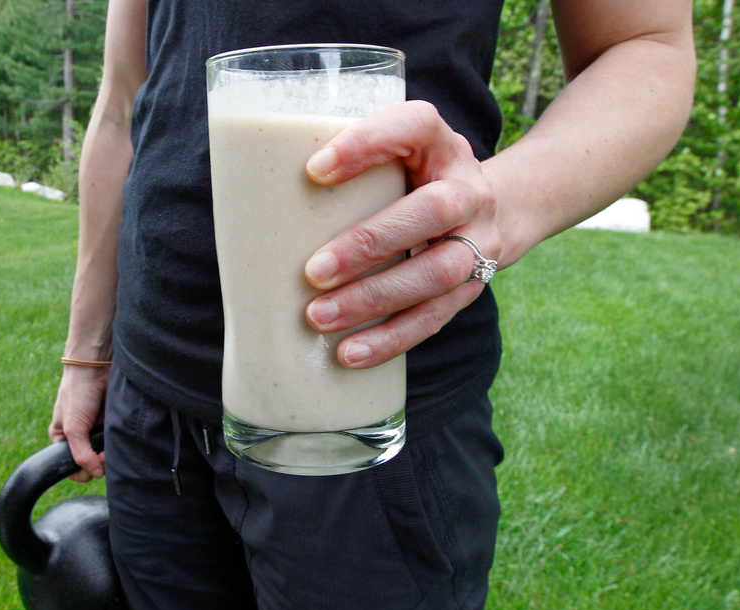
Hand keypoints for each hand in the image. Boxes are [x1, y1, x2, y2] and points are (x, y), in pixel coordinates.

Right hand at [48, 365, 109, 481]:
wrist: (96, 367)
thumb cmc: (77, 394)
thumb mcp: (73, 427)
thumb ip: (81, 453)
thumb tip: (94, 474)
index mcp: (63, 438)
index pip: (70, 466)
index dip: (81, 471)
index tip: (91, 468)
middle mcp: (80, 436)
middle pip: (90, 463)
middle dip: (98, 464)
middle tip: (103, 457)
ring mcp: (97, 430)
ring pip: (105, 454)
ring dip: (109, 456)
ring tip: (110, 448)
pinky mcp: (112, 424)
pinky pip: (116, 441)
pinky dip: (118, 444)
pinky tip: (118, 439)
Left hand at [303, 100, 501, 368]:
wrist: (492, 212)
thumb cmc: (411, 181)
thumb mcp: (393, 158)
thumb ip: (345, 170)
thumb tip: (247, 196)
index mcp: (440, 145)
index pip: (415, 127)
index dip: (368, 144)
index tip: (313, 169)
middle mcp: (468, 190)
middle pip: (432, 212)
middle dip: (369, 243)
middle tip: (313, 271)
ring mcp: (478, 242)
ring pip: (436, 273)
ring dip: (374, 299)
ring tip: (318, 318)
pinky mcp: (471, 288)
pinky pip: (433, 318)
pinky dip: (389, 338)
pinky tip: (349, 353)